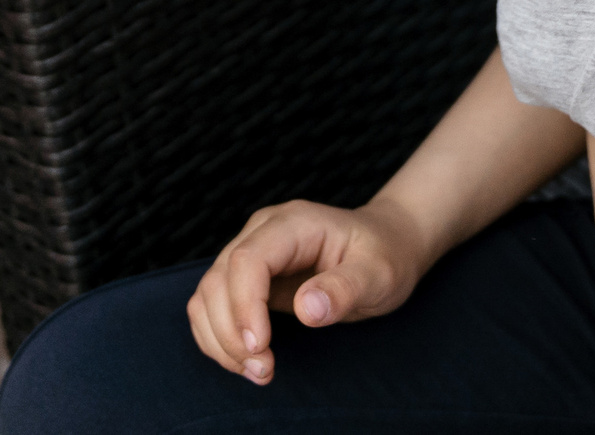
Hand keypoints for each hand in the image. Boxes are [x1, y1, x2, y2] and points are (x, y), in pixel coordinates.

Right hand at [186, 199, 431, 385]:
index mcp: (292, 224)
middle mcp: (262, 233)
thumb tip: (307, 309)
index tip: (261, 348)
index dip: (244, 306)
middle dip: (231, 332)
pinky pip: (212, 306)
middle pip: (219, 279)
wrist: (386, 245)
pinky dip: (217, 337)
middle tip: (263, 371)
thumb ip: (344, 288)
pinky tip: (245, 360)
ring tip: (257, 371)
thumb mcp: (378, 273)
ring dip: (220, 339)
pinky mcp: (245, 279)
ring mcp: (250, 253)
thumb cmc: (384, 256)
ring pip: (207, 295)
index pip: (247, 260)